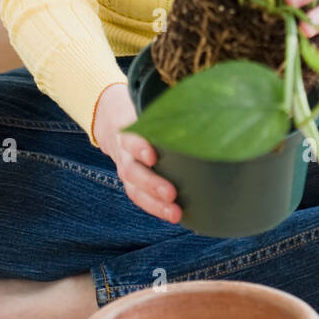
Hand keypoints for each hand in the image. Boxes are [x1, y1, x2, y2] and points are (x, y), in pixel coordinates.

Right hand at [92, 83, 180, 223]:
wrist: (112, 122)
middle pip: (133, 171)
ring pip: (135, 190)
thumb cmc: (141, 111)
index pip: (131, 139)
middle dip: (152, 184)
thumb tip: (206, 102)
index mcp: (128, 130)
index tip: (152, 155)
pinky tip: (174, 216)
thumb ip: (168, 108)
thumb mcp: (146, 103)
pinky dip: (155, 208)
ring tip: (175, 213)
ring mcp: (126, 170)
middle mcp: (124, 152)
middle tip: (171, 194)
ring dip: (155, 204)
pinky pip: (140, 198)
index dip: (139, 147)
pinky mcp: (131, 183)